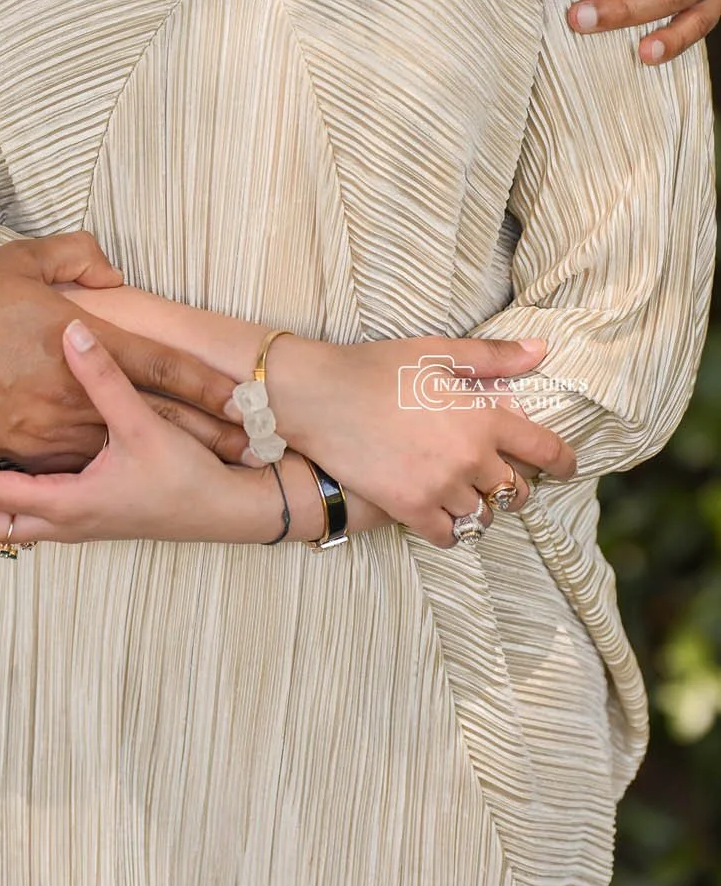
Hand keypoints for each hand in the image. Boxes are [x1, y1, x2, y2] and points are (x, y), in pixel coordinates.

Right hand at [0, 235, 245, 472]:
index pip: (159, 364)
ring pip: (120, 448)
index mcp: (79, 342)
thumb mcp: (20, 258)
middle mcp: (72, 394)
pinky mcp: (21, 451)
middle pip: (153, 417)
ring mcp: (48, 430)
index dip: (206, 381)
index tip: (243, 397)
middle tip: (247, 444)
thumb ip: (76, 257)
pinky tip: (129, 473)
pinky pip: (75, 465)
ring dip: (161, 455)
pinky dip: (108, 468)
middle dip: (203, 431)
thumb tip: (112, 272)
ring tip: (204, 463)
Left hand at [0, 320, 390, 543]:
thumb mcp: (143, 424)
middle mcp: (63, 522)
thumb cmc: (187, 477)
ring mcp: (74, 521)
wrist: (227, 510)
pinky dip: (2, 490)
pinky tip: (4, 453)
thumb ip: (104, 375)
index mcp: (67, 505)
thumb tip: (72, 328)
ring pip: (4, 523)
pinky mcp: (87, 512)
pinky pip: (27, 514)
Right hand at [261, 332, 573, 547]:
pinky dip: (451, 530)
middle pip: (514, 490)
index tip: (566, 467)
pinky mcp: (411, 509)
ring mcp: (441, 487)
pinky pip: (448, 536)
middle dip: (513, 486)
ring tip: (464, 494)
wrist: (319, 397)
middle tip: (497, 477)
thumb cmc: (376, 368)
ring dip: (480, 508)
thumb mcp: (437, 352)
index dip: (563, 462)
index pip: (544, 449)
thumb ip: (492, 357)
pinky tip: (441, 516)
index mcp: (483, 418)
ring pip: (483, 516)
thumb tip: (540, 350)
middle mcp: (470, 458)